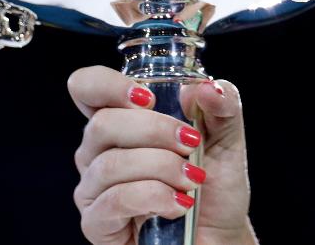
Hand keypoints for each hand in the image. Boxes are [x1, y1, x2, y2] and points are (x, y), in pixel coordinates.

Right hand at [67, 66, 257, 244]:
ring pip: (111, 164)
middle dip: (156, 130)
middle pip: (102, 123)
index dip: (108, 84)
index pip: (86, 87)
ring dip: (162, 167)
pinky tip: (179, 203)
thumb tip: (206, 88)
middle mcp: (98, 151)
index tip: (149, 97)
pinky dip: (155, 197)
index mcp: (122, 120)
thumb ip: (223, 104)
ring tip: (193, 179)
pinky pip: (115, 200)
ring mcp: (94, 188)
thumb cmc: (215, 184)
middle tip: (191, 143)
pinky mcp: (97, 223)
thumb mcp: (228, 136)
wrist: (221, 234)